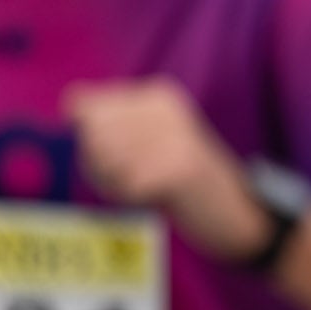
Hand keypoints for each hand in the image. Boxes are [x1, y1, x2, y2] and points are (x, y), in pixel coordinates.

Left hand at [64, 78, 270, 261]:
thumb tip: (69, 105)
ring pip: (102, 158)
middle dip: (99, 163)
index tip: (123, 153)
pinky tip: (158, 197)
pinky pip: (125, 185)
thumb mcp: (149, 138)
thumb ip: (108, 120)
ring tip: (146, 187)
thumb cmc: (184, 182)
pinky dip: (132, 198)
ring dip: (114, 182)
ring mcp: (173, 137)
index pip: (83, 103)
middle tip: (135, 176)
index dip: (89, 136)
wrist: (240, 215)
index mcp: (157, 94)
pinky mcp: (178, 169)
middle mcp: (164, 108)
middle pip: (89, 132)